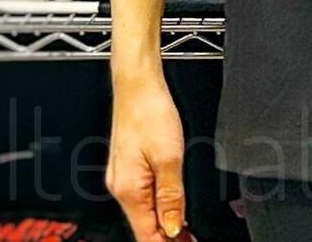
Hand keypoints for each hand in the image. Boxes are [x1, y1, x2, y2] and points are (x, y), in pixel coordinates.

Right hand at [107, 73, 191, 241]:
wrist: (137, 85)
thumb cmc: (150, 112)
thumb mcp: (169, 157)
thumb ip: (171, 195)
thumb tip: (173, 227)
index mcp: (129, 190)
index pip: (147, 234)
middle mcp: (120, 187)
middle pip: (144, 226)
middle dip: (167, 236)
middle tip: (191, 239)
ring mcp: (122, 176)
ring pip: (143, 211)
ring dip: (163, 223)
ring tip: (185, 230)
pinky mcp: (127, 165)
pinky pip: (142, 195)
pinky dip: (157, 206)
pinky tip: (171, 206)